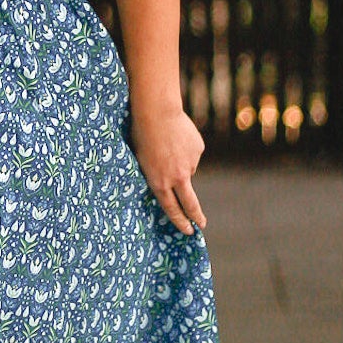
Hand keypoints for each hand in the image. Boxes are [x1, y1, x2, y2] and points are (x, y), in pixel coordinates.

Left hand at [128, 100, 205, 235]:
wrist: (156, 112)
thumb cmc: (141, 135)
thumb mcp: (141, 161)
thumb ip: (156, 174)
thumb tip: (171, 180)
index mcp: (159, 182)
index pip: (171, 208)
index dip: (180, 221)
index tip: (188, 230)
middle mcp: (177, 177)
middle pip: (190, 202)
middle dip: (196, 216)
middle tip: (201, 224)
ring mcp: (190, 163)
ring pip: (187, 168)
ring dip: (179, 161)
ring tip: (166, 144)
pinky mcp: (198, 150)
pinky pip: (191, 153)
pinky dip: (185, 148)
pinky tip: (176, 136)